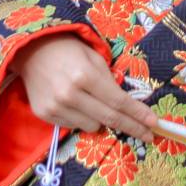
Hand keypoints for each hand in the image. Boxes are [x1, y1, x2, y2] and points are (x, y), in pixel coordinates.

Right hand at [13, 34, 158, 141]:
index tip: (154, 124)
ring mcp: (56, 107)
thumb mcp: (94, 58)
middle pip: (109, 119)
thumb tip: (126, 106)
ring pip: (92, 126)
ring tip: (94, 102)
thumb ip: (110, 81)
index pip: (118, 101)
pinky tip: (76, 103)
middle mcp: (70, 95)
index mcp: (85, 76)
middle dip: (132, 127)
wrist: (31, 50)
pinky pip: (74, 126)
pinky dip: (82, 118)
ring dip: (101, 119)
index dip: (138, 114)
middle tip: (149, 135)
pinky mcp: (45, 115)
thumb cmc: (69, 50)